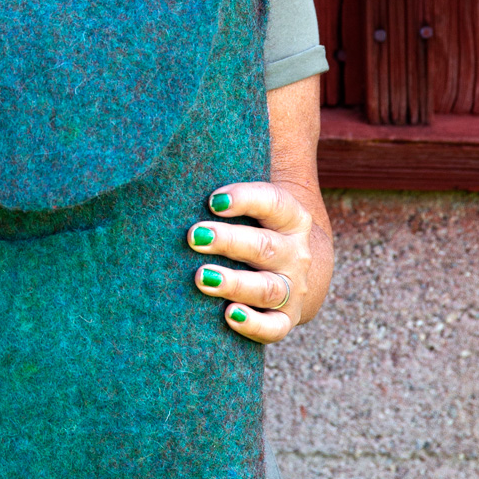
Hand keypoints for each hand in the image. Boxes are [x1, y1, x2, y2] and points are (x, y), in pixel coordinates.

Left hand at [187, 181, 317, 344]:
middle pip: (264, 246)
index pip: (273, 203)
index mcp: (291, 218)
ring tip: (201, 277)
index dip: (245, 199)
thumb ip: (230, 187)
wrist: (295, 267)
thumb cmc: (256, 225)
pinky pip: (273, 327)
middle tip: (194, 236)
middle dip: (228, 241)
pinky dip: (253, 324)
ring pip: (267, 288)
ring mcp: (292, 288)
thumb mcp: (256, 202)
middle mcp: (295, 253)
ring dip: (234, 283)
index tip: (212, 200)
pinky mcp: (285, 319)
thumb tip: (183, 150)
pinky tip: (228, 316)